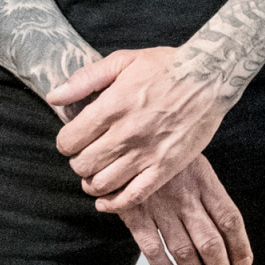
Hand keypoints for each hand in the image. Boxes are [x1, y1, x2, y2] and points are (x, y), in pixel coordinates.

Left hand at [48, 46, 230, 209]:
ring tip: (100, 172)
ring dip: (93, 182)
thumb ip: (86, 78)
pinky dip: (114, 204)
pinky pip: (132, 198)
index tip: (76, 139)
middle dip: (79, 162)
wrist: (211, 76)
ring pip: (101, 184)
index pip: (68, 142)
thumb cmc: (167, 66)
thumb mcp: (124, 60)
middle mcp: (126, 133)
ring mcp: (146, 153)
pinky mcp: (165, 167)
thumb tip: (54, 97)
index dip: (67, 142)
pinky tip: (108, 199)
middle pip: (81, 166)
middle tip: (89, 154)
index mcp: (112, 106)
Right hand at [119, 155, 253, 264]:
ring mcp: (161, 208)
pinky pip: (153, 250)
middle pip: (210, 240)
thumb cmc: (166, 153)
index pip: (230, 219)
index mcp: (204, 181)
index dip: (240, 245)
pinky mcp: (137, 216)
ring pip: (184, 250)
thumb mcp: (194, 160)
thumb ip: (208, 190)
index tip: (244, 262)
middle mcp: (186, 197)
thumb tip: (227, 225)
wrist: (128, 142)